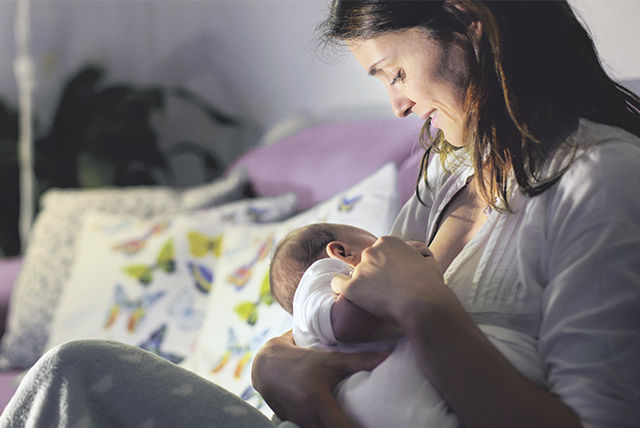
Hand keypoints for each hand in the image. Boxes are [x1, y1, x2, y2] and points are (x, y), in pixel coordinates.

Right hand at [251, 331, 388, 427]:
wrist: (268, 367)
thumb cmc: (302, 361)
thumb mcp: (330, 360)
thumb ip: (359, 361)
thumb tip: (388, 354)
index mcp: (318, 401)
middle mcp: (307, 417)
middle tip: (368, 424)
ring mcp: (298, 424)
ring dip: (335, 427)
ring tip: (355, 422)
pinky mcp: (292, 426)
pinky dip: (323, 427)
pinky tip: (334, 422)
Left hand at [331, 236, 446, 324]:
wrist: (423, 304)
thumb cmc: (430, 284)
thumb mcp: (428, 261)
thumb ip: (418, 254)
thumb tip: (418, 253)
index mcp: (388, 241)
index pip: (380, 252)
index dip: (386, 266)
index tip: (393, 277)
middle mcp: (371, 251)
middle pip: (367, 262)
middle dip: (375, 274)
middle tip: (387, 289)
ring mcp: (360, 269)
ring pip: (355, 275)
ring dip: (364, 284)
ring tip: (378, 299)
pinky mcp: (352, 287)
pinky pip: (337, 284)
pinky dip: (341, 288)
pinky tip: (350, 295)